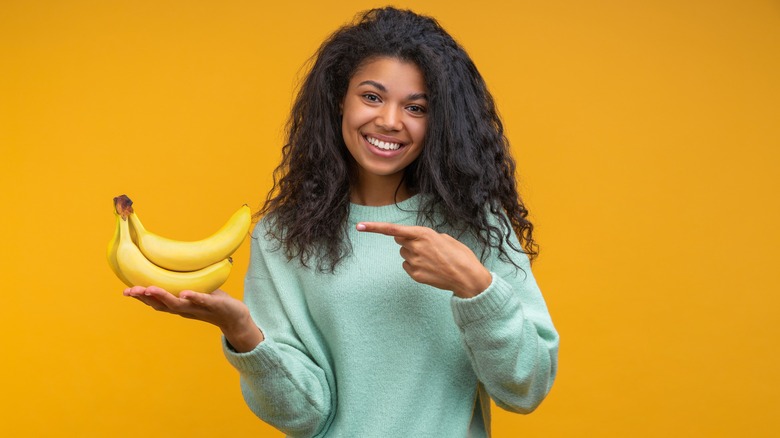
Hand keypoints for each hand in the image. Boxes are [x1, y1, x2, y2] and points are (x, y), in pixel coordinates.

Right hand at [123, 286, 263, 351]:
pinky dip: (194, 297)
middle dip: (145, 297)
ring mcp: (199, 307)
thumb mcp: (193, 290)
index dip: (141, 297)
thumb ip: (180, 283)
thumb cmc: (212, 302)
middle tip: (130, 291)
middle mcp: (185, 309)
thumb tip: (166, 263)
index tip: (125, 291)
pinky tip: (185, 293)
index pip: (156, 302)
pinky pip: (203, 300)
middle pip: (161, 304)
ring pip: (178, 304)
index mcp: (179, 305)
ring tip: (150, 288)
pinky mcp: (214, 305)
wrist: (235, 317)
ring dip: (163, 296)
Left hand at [356, 222, 491, 297]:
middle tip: (425, 247)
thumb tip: (412, 238)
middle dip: (408, 241)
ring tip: (433, 259)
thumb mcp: (444, 238)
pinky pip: (407, 266)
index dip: (374, 228)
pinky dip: (416, 266)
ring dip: (413, 254)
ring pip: (404, 254)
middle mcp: (415, 247)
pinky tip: (430, 269)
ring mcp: (414, 262)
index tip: (359, 226)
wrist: (467, 277)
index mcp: (423, 234)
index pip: (393, 229)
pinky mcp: (415, 275)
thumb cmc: (459, 255)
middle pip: (400, 241)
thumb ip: (425, 235)